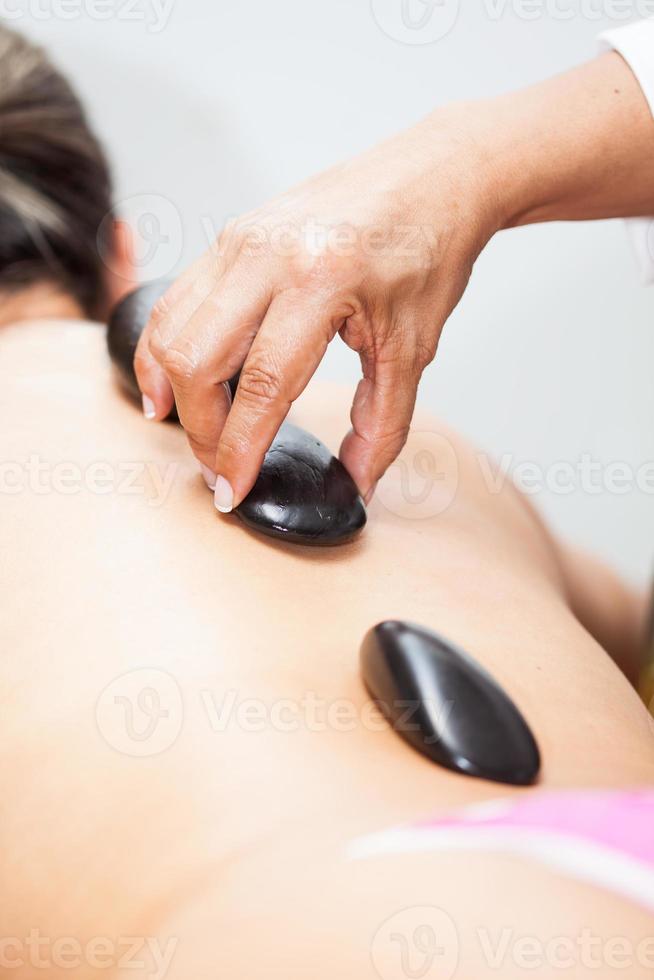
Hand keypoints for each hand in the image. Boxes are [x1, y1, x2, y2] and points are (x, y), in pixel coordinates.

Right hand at [135, 51, 653, 511]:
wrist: (431, 177)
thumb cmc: (427, 252)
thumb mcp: (414, 348)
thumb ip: (382, 425)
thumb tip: (356, 483)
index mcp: (324, 279)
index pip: (263, 383)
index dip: (239, 448)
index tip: (231, 493)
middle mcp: (269, 253)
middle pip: (198, 359)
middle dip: (200, 430)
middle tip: (219, 468)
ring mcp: (241, 238)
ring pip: (172, 328)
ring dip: (172, 391)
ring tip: (194, 432)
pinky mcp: (230, 234)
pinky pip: (177, 300)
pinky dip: (166, 349)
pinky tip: (174, 383)